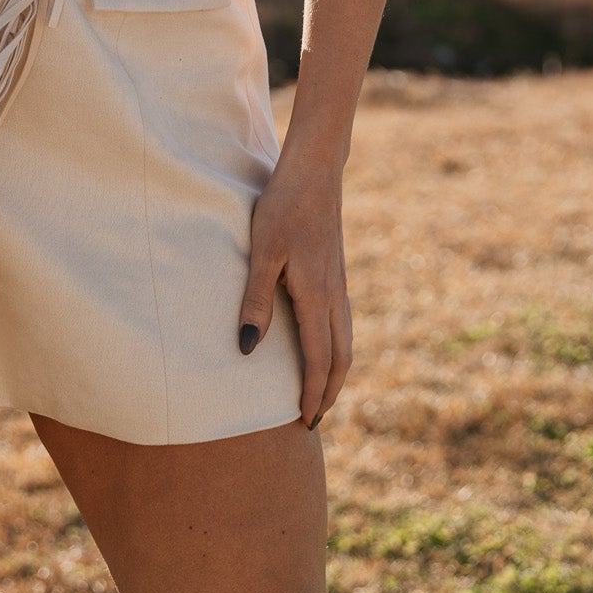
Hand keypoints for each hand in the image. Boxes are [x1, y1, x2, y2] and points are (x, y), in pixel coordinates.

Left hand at [237, 157, 352, 428]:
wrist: (316, 171)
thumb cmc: (284, 206)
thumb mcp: (262, 252)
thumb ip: (254, 300)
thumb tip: (246, 348)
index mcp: (318, 296)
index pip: (318, 359)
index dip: (311, 393)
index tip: (303, 422)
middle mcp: (336, 296)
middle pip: (341, 358)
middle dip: (329, 392)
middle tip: (313, 420)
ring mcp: (340, 284)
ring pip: (346, 341)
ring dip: (335, 372)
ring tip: (320, 393)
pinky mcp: (337, 273)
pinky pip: (343, 323)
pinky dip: (337, 348)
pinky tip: (324, 346)